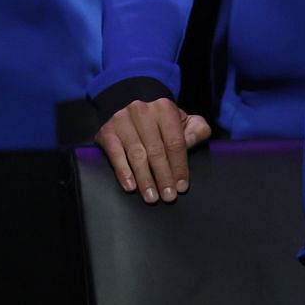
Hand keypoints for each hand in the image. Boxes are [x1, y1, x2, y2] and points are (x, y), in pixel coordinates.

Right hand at [94, 98, 211, 203]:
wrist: (133, 116)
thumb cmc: (163, 125)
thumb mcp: (185, 123)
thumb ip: (196, 131)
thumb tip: (193, 142)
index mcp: (164, 108)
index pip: (175, 142)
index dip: (179, 166)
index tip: (182, 187)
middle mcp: (142, 110)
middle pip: (156, 150)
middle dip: (163, 177)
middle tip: (168, 197)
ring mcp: (122, 119)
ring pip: (137, 154)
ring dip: (145, 179)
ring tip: (151, 197)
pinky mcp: (107, 131)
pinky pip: (115, 154)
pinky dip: (123, 172)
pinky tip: (130, 186)